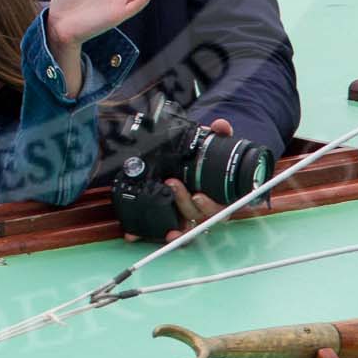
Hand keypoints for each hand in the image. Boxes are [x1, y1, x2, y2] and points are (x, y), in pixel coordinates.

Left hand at [126, 118, 263, 242]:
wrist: (203, 165)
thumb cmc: (214, 162)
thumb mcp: (219, 146)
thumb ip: (221, 134)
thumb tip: (221, 125)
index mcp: (219, 197)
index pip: (219, 208)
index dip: (209, 205)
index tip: (198, 195)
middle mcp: (204, 208)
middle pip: (196, 214)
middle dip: (183, 201)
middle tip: (172, 184)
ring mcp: (188, 213)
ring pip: (181, 222)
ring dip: (169, 216)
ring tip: (163, 195)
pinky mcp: (172, 215)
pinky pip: (164, 226)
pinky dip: (151, 231)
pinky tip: (136, 233)